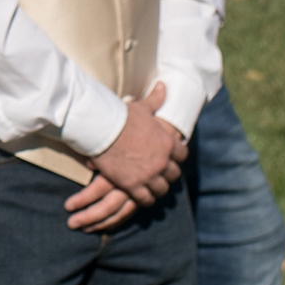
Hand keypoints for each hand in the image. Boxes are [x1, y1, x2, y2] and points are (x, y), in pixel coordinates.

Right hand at [80, 83, 187, 218]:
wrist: (102, 130)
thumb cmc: (122, 116)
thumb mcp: (142, 107)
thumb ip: (156, 99)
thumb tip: (162, 85)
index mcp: (167, 143)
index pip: (182, 154)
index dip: (177, 156)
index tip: (171, 156)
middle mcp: (162, 161)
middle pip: (174, 174)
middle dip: (168, 174)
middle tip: (161, 173)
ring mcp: (149, 175)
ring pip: (162, 189)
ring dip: (158, 188)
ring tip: (152, 186)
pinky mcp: (134, 185)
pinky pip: (146, 199)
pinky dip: (145, 198)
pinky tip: (141, 196)